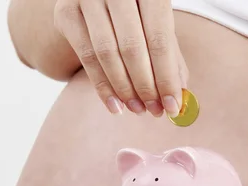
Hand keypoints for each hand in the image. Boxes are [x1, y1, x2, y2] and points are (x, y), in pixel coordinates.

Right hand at [54, 0, 187, 116]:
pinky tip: (115, 105)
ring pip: (107, 53)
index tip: (172, 106)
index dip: (167, 77)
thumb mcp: (157, 27)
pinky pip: (86, 56)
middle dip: (145, 87)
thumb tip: (181, 97)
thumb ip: (170, 57)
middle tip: (154, 111)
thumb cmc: (135, 14)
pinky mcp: (66, 12)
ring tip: (137, 109)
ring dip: (124, 89)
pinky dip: (102, 86)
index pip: (160, 39)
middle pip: (132, 48)